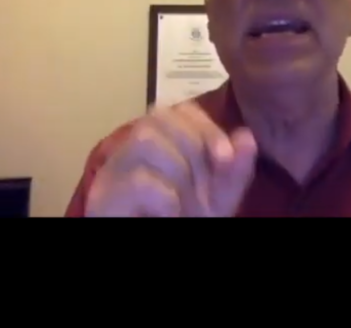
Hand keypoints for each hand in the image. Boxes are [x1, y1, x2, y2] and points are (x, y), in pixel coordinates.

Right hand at [86, 102, 257, 216]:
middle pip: (160, 116)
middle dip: (194, 150)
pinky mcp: (102, 197)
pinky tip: (170, 212)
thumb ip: (235, 169)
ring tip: (183, 203)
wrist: (155, 241)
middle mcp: (129, 149)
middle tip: (203, 189)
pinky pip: (139, 180)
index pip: (180, 109)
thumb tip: (247, 136)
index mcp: (159, 142)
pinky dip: (165, 197)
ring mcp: (112, 171)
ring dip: (178, 171)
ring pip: (145, 139)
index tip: (225, 157)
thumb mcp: (219, 195)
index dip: (206, 127)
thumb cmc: (186, 218)